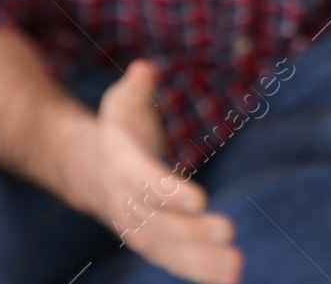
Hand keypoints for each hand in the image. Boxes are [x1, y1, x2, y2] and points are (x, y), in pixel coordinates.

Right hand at [89, 60, 242, 283]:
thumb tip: (145, 69)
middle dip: (194, 231)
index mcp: (121, 165)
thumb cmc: (121, 129)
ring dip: (202, 262)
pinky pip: (175, 261)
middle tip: (230, 232)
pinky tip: (232, 278)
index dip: (169, 192)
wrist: (93, 170)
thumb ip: (135, 88)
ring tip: (237, 267)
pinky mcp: (152, 244)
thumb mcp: (122, 103)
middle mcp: (126, 204)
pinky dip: (202, 272)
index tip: (200, 200)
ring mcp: (137, 228)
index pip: (144, 182)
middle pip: (160, 223)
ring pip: (169, 250)